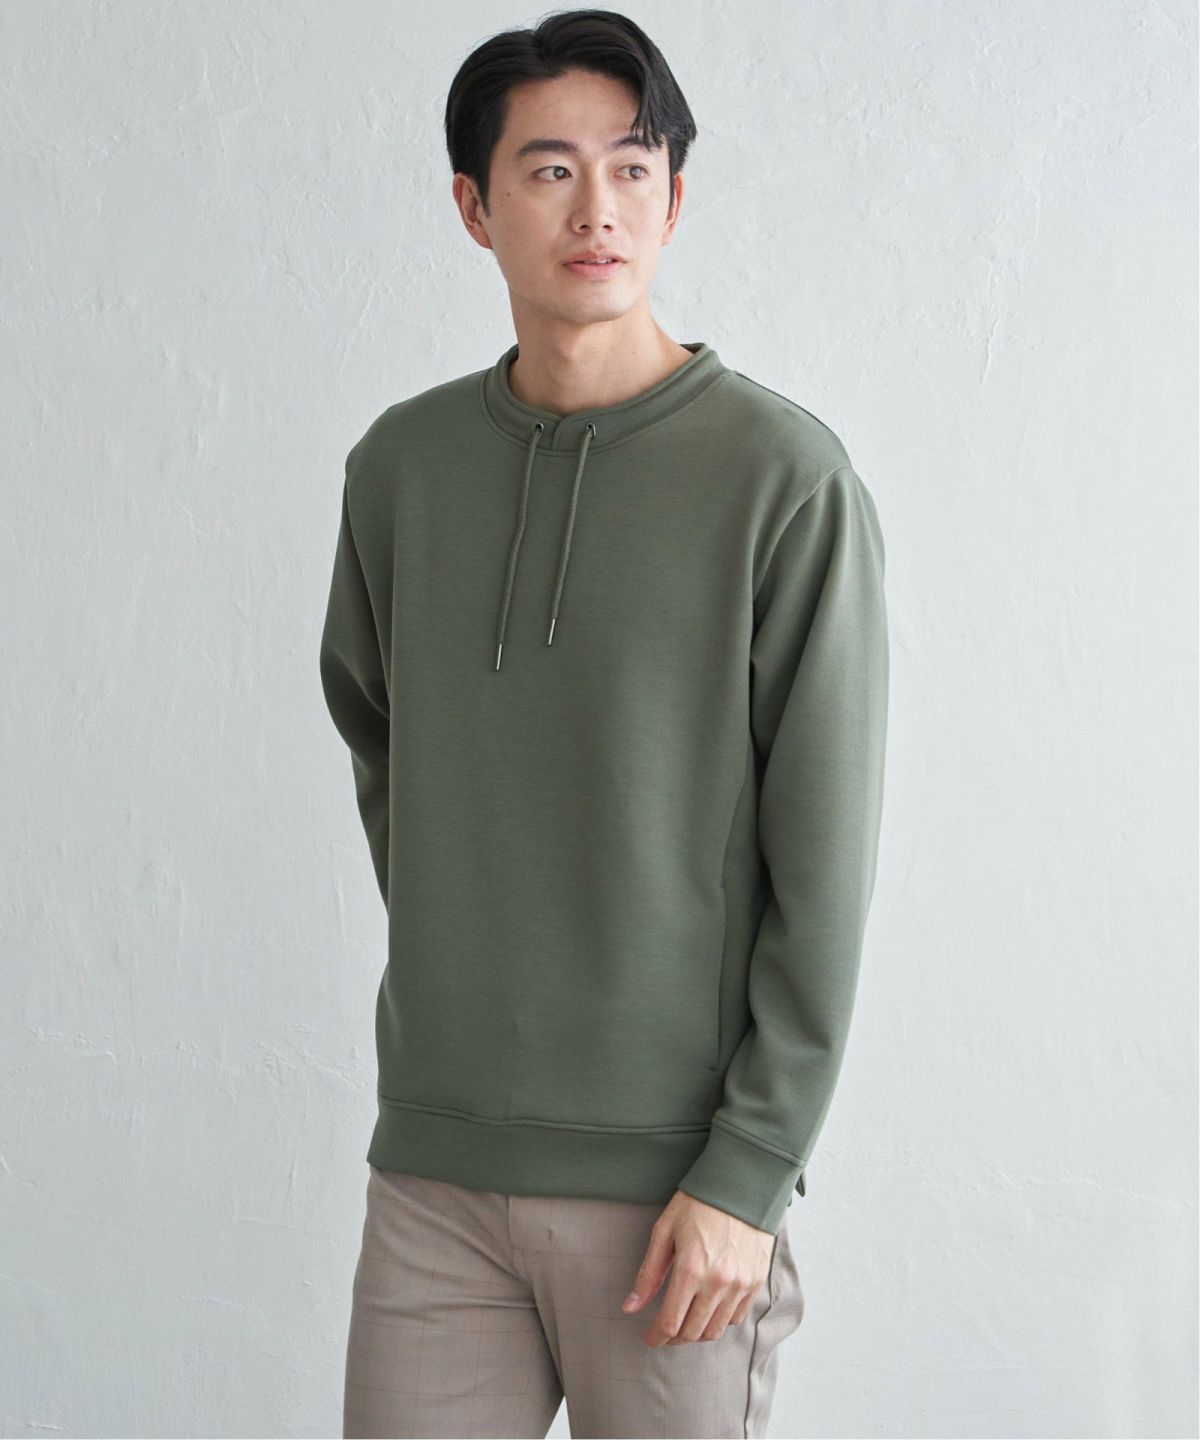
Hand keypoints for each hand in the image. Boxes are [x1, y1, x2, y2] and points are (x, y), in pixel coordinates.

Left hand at [620, 1190, 774, 1345]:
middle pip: (693, 1333)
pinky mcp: (756, 1281)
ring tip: (685, 1323)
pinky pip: (736, 1317)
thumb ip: (649, 1273)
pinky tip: (708, 1309)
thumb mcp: (665, 1231)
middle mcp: (718, 1283)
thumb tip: (630, 1307)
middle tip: (664, 1331)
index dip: (656, 1337)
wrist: (741, 1184)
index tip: (649, 1338)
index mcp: (691, 1269)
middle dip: (674, 1338)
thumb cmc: (698, 1203)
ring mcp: (741, 1284)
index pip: (670, 1322)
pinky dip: (719, 1321)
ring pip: (715, 1330)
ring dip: (697, 1334)